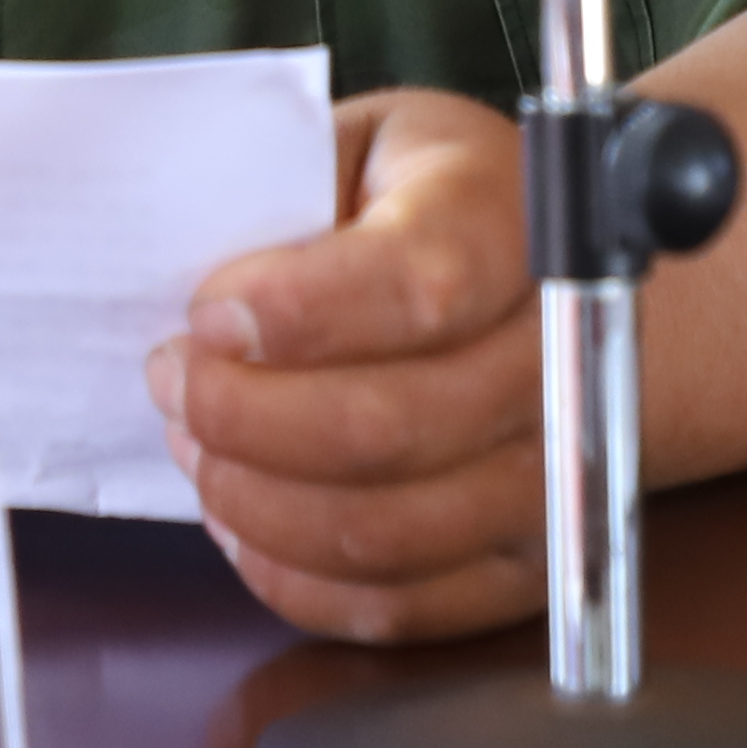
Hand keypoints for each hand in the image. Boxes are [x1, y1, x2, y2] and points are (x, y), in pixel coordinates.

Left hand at [148, 90, 542, 641]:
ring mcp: (557, 474)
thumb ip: (292, 185)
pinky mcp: (531, 562)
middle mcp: (561, 358)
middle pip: (388, 427)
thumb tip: (188, 263)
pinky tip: (244, 521)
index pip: (417, 286)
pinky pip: (401, 606)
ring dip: (255, 498)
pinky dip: (297, 577)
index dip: (293, 312)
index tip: (205, 312)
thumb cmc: (442, 206)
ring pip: (383, 530)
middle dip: (242, 415)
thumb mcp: (372, 141)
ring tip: (198, 444)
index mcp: (517, 223)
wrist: (573, 292)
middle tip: (173, 380)